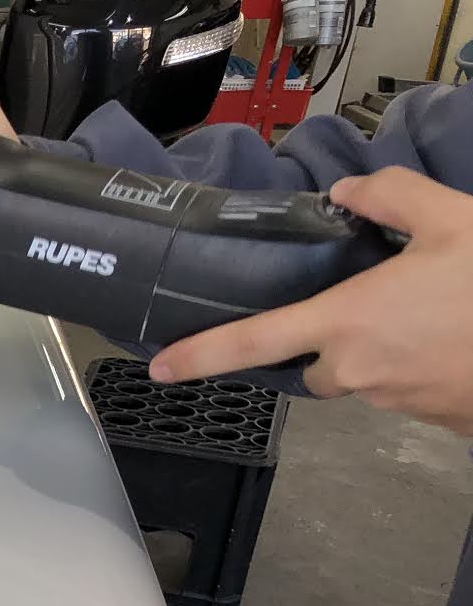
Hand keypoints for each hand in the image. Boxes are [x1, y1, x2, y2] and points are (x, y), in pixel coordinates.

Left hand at [149, 169, 472, 435]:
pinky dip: (416, 363)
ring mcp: (390, 400)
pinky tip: (452, 336)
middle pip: (313, 361)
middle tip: (383, 298)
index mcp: (346, 322)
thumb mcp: (453, 220)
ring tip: (433, 312)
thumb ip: (392, 197)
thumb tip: (349, 188)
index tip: (162, 368)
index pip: (251, 343)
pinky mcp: (426, 418)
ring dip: (381, 347)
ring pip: (359, 374)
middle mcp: (355, 370)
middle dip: (332, 334)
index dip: (200, 356)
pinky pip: (400, 387)